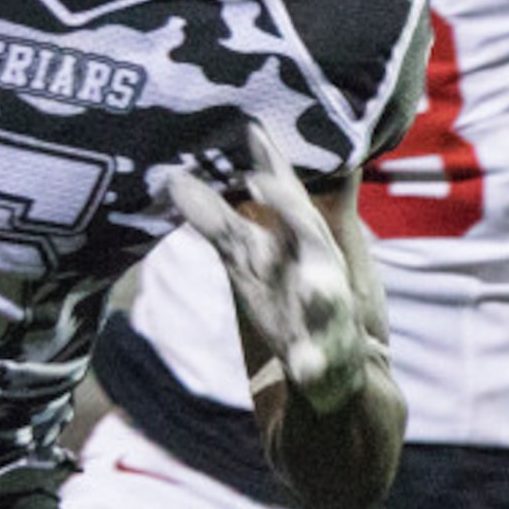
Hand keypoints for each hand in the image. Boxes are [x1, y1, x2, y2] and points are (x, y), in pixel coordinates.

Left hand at [165, 119, 376, 414]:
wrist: (333, 377)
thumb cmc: (287, 300)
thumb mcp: (249, 260)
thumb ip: (219, 221)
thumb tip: (175, 178)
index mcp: (301, 241)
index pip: (286, 197)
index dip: (271, 165)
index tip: (252, 131)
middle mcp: (319, 269)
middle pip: (310, 233)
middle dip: (291, 209)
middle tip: (263, 180)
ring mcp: (327, 314)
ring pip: (328, 296)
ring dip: (320, 289)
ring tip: (312, 283)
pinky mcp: (324, 357)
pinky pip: (320, 361)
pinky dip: (314, 363)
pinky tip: (306, 366)